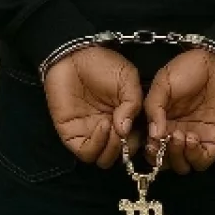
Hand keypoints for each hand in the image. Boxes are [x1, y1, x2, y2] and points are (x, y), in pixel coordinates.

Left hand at [43, 46, 142, 168]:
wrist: (74, 55)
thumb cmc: (102, 64)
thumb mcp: (128, 78)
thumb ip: (134, 104)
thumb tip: (126, 130)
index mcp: (124, 118)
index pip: (135, 142)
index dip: (140, 141)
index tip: (142, 131)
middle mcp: (108, 129)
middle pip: (120, 156)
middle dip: (125, 148)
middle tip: (124, 131)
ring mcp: (90, 133)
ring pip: (104, 159)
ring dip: (112, 148)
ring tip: (112, 127)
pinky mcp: (72, 134)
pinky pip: (86, 153)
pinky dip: (97, 145)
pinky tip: (102, 125)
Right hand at [144, 49, 214, 173]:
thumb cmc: (189, 68)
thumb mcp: (162, 83)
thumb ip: (153, 108)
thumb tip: (152, 135)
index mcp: (162, 122)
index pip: (151, 148)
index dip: (148, 149)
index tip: (150, 139)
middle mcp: (177, 133)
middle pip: (165, 162)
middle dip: (161, 156)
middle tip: (164, 139)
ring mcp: (196, 139)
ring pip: (182, 166)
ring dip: (177, 156)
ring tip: (179, 135)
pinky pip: (202, 161)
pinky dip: (193, 156)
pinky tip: (191, 137)